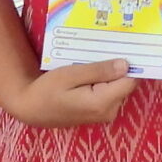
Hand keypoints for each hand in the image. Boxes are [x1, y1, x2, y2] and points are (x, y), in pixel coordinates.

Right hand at [6, 59, 136, 127]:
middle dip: (118, 66)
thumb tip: (126, 65)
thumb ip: (99, 71)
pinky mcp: (99, 112)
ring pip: (117, 87)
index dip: (130, 63)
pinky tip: (90, 71)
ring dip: (110, 73)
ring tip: (94, 58)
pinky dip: (104, 81)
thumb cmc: (47, 90)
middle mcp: (109, 112)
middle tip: (107, 47)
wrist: (30, 108)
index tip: (126, 46)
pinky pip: (109, 92)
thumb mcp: (70, 75)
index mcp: (103, 103)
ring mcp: (104, 114)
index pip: (130, 80)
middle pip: (125, 83)